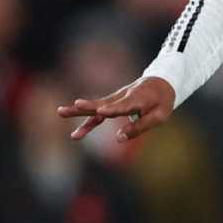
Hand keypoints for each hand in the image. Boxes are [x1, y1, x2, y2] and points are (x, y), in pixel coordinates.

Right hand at [57, 76, 175, 141]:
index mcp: (138, 98)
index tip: (101, 111)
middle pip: (104, 102)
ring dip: (79, 111)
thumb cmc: (161, 101)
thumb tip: (118, 139)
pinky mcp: (112, 103)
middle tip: (73, 105)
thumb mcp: (159, 116)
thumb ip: (139, 127)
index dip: (113, 109)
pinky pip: (98, 113)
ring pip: (96, 106)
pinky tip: (76, 134)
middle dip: (88, 105)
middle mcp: (123, 97)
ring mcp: (116, 99)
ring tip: (60, 112)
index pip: (124, 105)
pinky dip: (88, 121)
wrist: (161, 83)